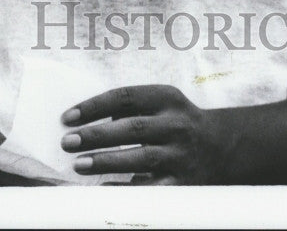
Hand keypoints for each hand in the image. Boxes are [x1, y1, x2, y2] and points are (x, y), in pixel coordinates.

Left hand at [60, 84, 228, 184]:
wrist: (219, 145)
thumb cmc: (175, 120)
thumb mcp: (160, 102)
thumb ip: (130, 106)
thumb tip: (86, 119)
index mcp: (167, 97)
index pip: (125, 97)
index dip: (95, 106)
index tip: (68, 117)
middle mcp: (176, 124)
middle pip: (132, 128)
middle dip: (96, 135)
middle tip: (68, 142)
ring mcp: (180, 154)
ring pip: (141, 158)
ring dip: (107, 161)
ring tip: (79, 164)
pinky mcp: (182, 182)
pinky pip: (151, 188)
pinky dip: (126, 189)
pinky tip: (103, 189)